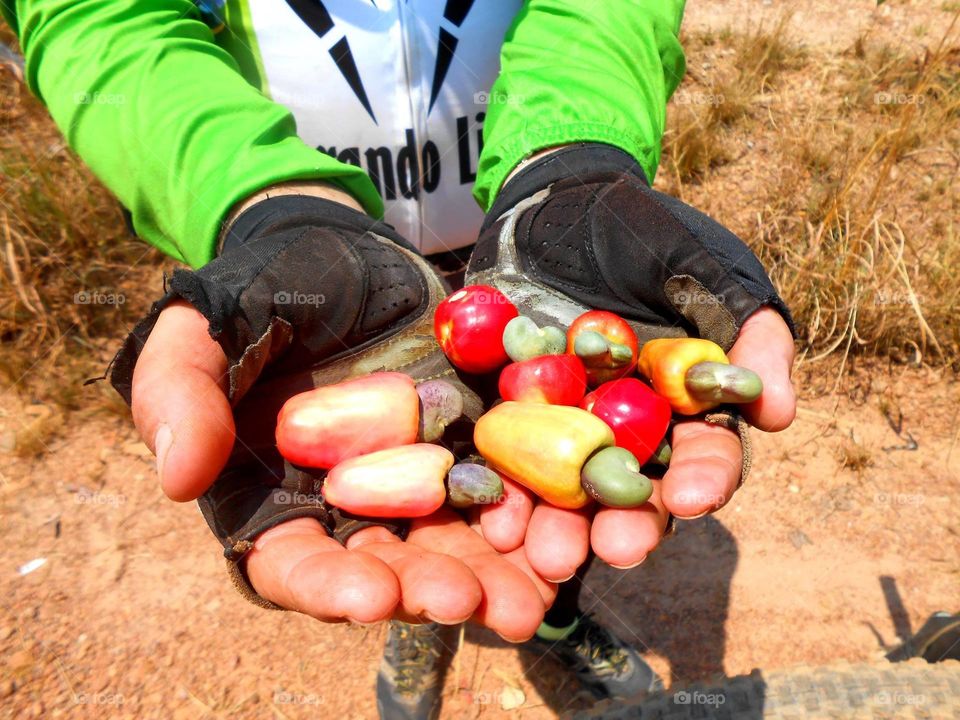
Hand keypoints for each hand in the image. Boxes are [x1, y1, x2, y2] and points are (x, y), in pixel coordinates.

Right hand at [112, 191, 554, 639]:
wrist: (337, 249)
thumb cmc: (258, 289)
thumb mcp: (204, 326)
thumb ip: (180, 392)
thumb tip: (178, 478)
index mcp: (274, 498)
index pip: (292, 562)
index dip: (327, 584)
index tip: (366, 596)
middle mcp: (348, 506)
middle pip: (386, 566)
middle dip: (425, 588)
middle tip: (467, 602)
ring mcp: (414, 480)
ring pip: (452, 543)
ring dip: (491, 575)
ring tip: (530, 598)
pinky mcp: (466, 446)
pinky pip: (501, 490)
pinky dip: (529, 516)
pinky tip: (562, 537)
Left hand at [467, 144, 796, 577]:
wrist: (553, 204)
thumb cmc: (642, 232)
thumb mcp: (703, 267)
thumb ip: (748, 329)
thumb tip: (778, 414)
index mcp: (683, 404)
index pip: (705, 451)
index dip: (705, 478)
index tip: (692, 499)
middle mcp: (626, 428)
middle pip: (635, 489)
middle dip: (630, 523)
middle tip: (619, 548)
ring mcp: (562, 426)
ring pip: (566, 490)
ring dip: (560, 526)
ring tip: (549, 555)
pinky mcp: (507, 414)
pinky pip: (501, 458)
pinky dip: (497, 489)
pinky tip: (491, 516)